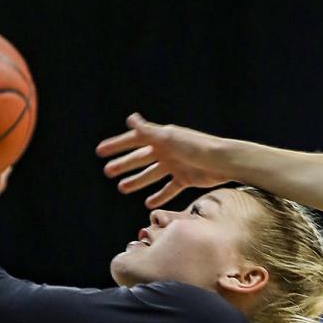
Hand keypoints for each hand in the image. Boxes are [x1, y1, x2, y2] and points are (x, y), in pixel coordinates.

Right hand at [97, 113, 229, 210]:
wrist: (223, 162)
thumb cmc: (197, 147)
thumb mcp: (170, 138)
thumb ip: (149, 131)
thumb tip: (130, 118)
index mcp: (161, 138)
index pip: (134, 141)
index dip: (117, 145)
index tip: (100, 152)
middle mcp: (167, 150)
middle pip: (140, 158)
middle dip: (124, 164)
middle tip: (107, 172)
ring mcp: (175, 165)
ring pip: (151, 174)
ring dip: (137, 181)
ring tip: (122, 188)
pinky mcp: (185, 178)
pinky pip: (168, 189)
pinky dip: (159, 196)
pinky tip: (148, 204)